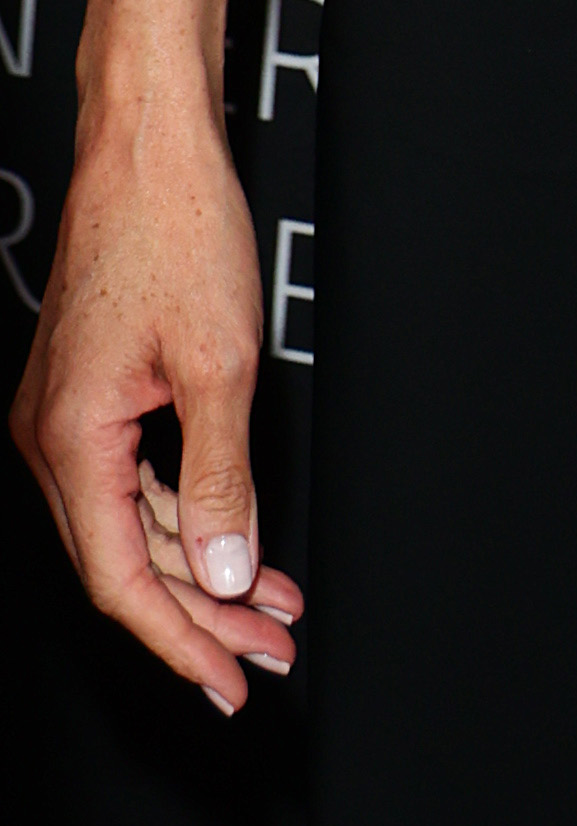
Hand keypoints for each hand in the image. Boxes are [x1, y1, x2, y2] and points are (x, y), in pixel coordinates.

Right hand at [13, 94, 304, 711]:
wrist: (150, 145)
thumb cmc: (174, 226)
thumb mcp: (220, 363)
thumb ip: (221, 478)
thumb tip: (227, 569)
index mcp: (70, 439)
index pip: (121, 580)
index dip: (181, 641)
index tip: (230, 680)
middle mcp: (55, 436)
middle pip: (128, 562)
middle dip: (205, 613)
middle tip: (272, 650)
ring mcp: (70, 415)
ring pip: (135, 524)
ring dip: (205, 567)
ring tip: (274, 606)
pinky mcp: (94, 393)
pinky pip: (137, 481)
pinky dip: (190, 513)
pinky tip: (236, 539)